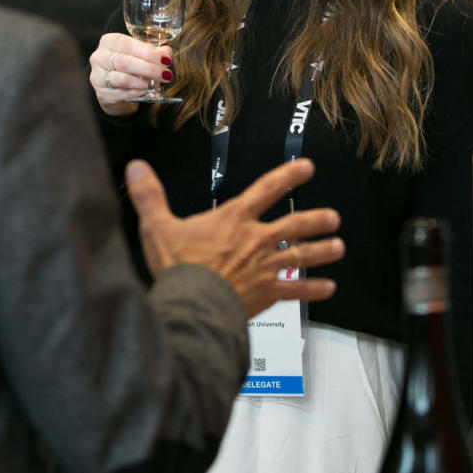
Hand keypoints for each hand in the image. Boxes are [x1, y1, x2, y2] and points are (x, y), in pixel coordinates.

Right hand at [90, 33, 175, 116]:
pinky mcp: (102, 94)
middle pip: (124, 62)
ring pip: (122, 79)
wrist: (114, 88)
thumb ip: (155, 52)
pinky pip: (121, 94)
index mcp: (109, 41)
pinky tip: (146, 91)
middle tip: (165, 74)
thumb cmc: (128, 67)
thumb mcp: (140, 55)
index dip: (147, 52)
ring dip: (143, 82)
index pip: (127, 44)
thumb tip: (166, 53)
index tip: (164, 59)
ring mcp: (98, 76)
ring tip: (157, 84)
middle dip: (149, 69)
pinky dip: (136, 93)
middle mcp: (100, 57)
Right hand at [125, 158, 342, 317]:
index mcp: (235, 219)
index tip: (308, 168)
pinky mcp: (268, 294)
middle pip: (295, 225)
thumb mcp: (157, 226)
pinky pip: (296, 291)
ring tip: (338, 247)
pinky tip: (328, 288)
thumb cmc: (177, 266)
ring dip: (322, 251)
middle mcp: (257, 240)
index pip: (267, 190)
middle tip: (333, 218)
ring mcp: (266, 268)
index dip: (288, 176)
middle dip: (316, 220)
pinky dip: (313, 290)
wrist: (192, 306)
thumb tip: (135, 167)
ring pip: (302, 256)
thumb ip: (149, 196)